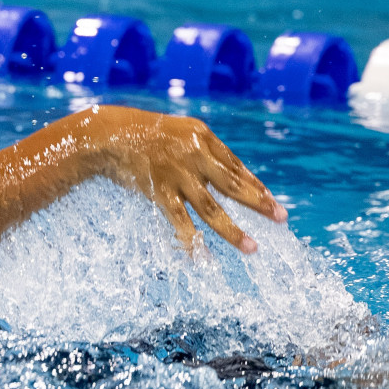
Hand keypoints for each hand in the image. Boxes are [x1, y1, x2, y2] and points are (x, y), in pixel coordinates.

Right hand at [76, 106, 286, 254]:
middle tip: (281, 218)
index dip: (256, 185)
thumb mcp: (177, 131)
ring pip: (212, 208)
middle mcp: (195, 154)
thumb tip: (221, 173)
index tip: (271, 201)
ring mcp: (178, 174)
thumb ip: (198, 148)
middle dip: (259, 203)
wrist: (107, 134)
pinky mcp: (159, 191)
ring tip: (252, 248)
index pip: (237, 165)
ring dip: (233, 230)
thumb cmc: (140, 132)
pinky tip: (200, 257)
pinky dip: (191, 241)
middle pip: (234, 184)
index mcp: (203, 136)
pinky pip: (180, 221)